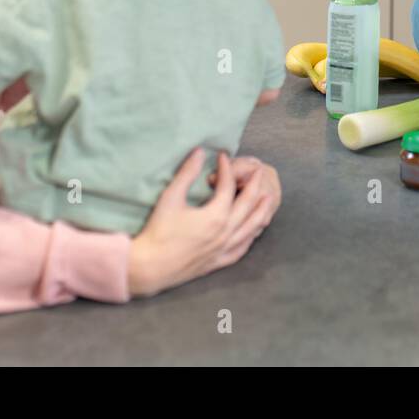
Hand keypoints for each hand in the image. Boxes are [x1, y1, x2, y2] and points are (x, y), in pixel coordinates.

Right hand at [127, 150, 279, 297]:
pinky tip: (252, 233)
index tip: (223, 156)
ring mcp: (223, 249)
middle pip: (247, 205)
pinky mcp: (217, 263)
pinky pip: (241, 250)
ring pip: (250, 228)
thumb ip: (187, 173)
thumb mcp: (171, 197)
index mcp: (216, 215)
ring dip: (261, 211)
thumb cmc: (158, 231)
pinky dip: (250, 238)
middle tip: (259, 171)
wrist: (150, 267)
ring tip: (268, 198)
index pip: (228, 186)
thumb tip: (199, 152)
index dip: (227, 169)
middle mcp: (225, 232)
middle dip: (254, 185)